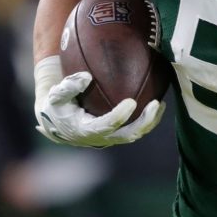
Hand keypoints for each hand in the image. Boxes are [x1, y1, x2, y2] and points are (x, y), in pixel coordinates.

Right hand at [34, 56, 164, 146]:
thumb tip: (87, 77)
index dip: (120, 116)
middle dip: (145, 122)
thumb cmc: (56, 104)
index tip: (131, 102)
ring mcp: (110, 138)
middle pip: (128, 135)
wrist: (55, 120)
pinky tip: (157, 102)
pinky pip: (135, 128)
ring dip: (150, 121)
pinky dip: (147, 119)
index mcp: (85, 131)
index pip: (106, 126)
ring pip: (135, 134)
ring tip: (160, 104)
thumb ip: (68, 86)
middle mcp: (100, 139)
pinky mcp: (116, 134)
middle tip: (156, 104)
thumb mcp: (55, 95)